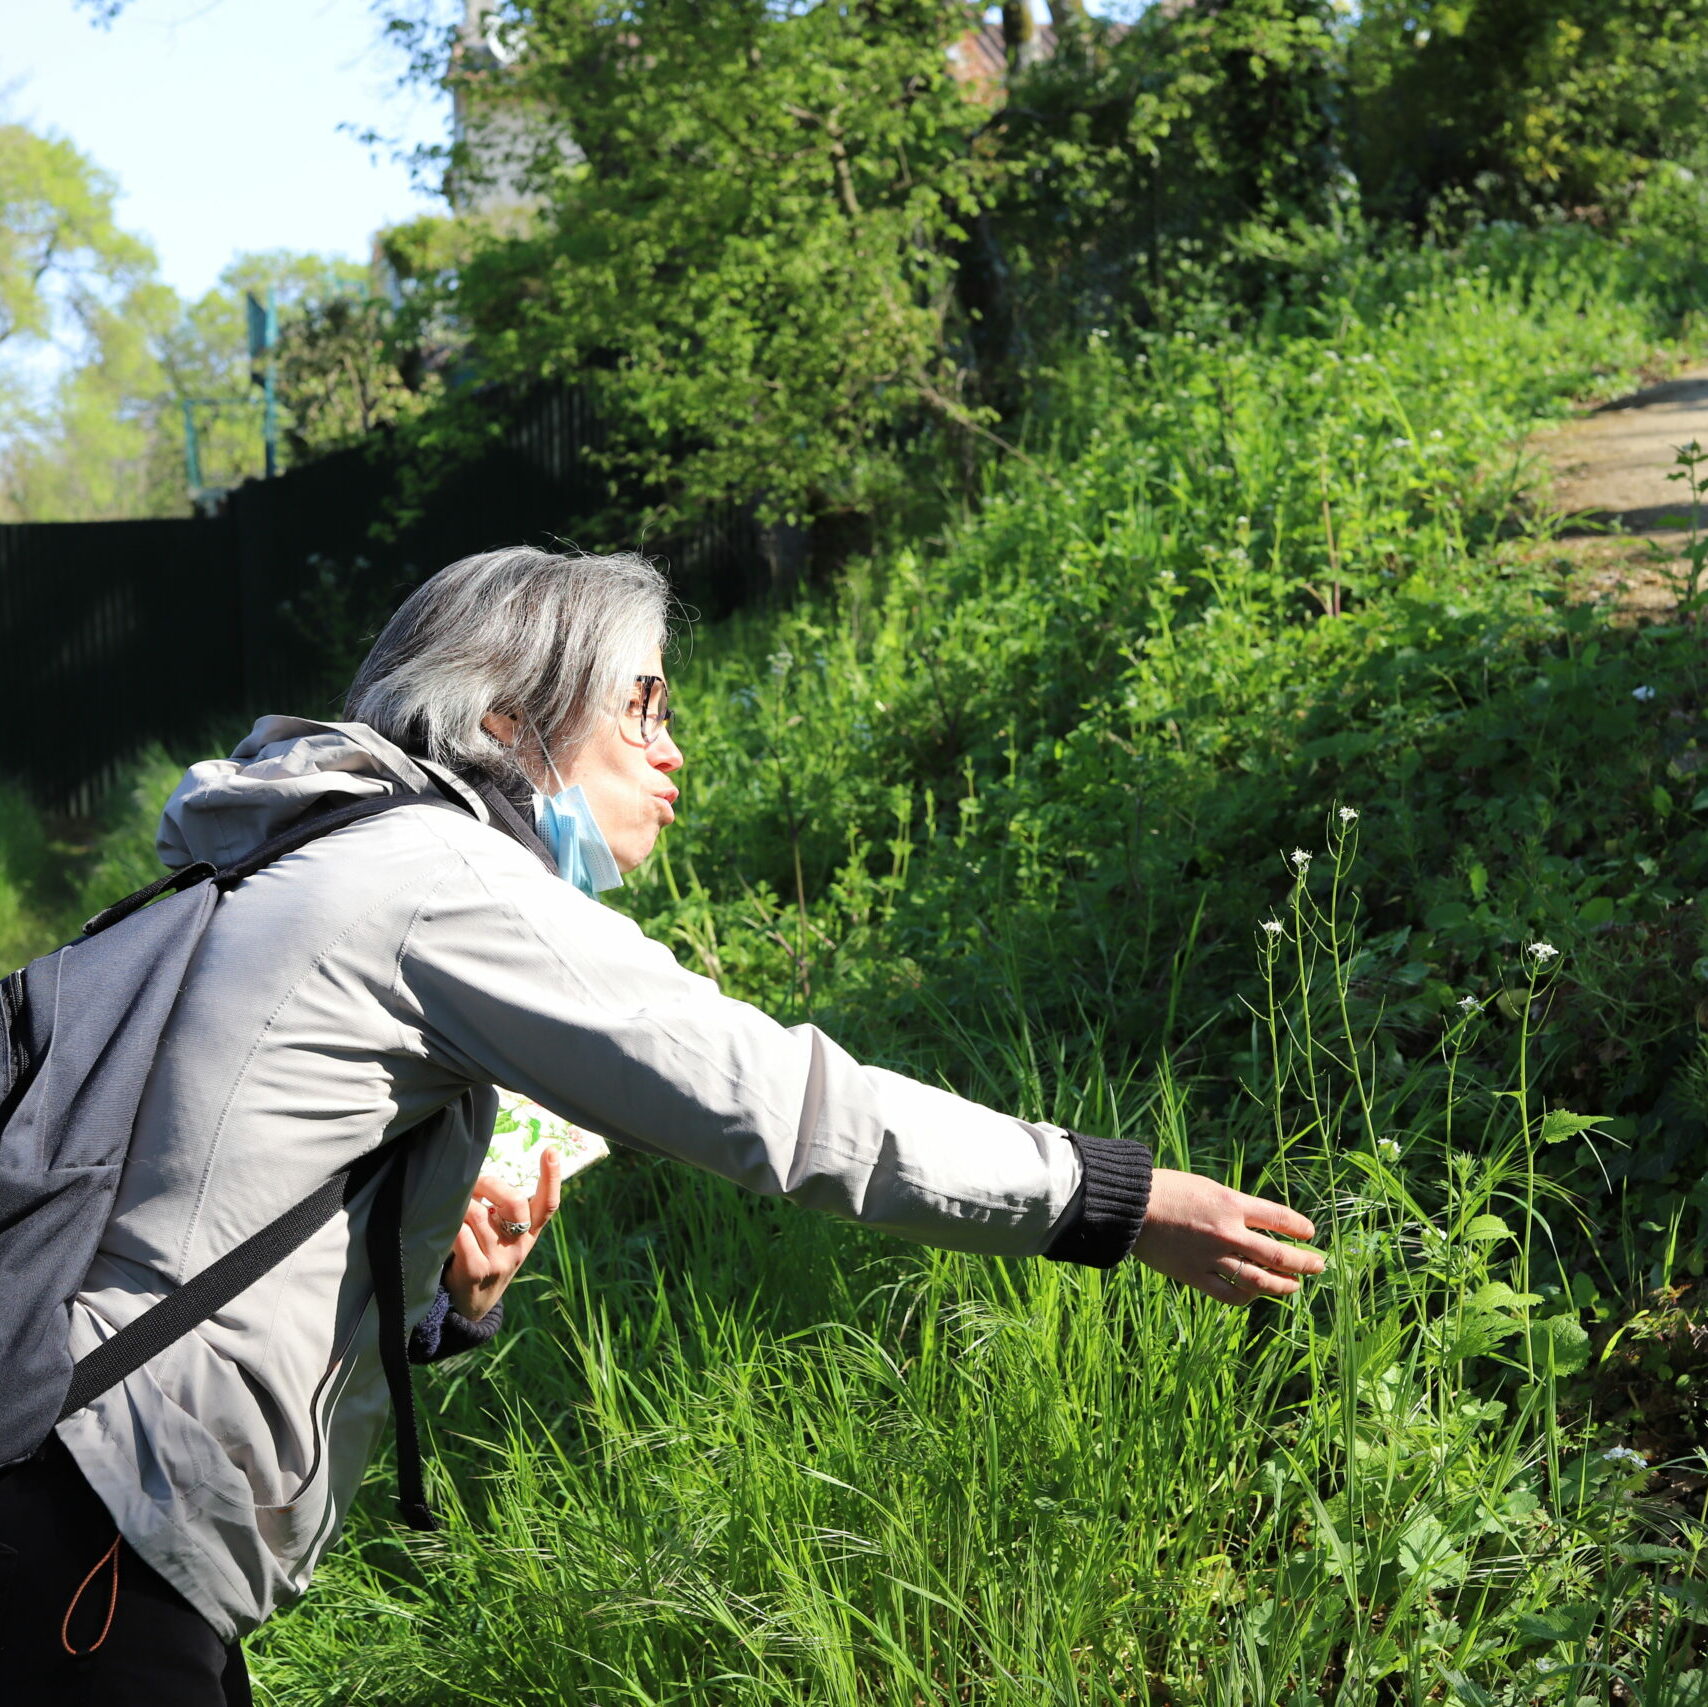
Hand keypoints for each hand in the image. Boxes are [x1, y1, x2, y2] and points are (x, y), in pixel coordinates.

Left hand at [444, 1149, 562, 1321]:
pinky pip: (461, 1234)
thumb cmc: (485, 1258)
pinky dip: (451, 1226)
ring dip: (462, 1206)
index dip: (552, 1177)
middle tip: (473, 1182)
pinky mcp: (477, 1271)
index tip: (550, 1151)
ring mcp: (500, 1260)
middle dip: (490, 1184)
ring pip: (479, 1215)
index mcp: (529, 1235)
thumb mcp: (504, 1239)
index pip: (547, 1205)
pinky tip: (445, 1228)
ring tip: (452, 1208)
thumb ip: (503, 1212)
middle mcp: (519, 1247)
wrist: (472, 1306)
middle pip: (515, 1202)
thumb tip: (479, 1179)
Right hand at [1132, 1167, 1323, 1306]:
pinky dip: (1247, 1296)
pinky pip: (1230, 1294)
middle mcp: (1228, 1233)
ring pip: (1260, 1281)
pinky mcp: (1195, 1276)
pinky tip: (1254, 1293)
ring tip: (1294, 1287)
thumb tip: (1258, 1228)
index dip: (1301, 1228)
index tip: (1310, 1233)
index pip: (1281, 1219)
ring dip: (1283, 1286)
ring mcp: (1213, 1257)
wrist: (1131, 1207)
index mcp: (1232, 1204)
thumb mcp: (1207, 1188)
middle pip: (1279, 1255)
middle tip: (1318, 1265)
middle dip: (1304, 1262)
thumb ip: (1234, 1208)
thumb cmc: (1167, 1190)